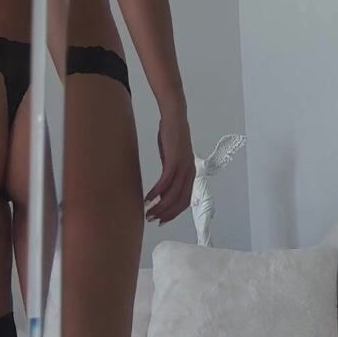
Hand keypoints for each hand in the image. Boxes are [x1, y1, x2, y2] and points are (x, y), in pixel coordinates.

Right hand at [142, 108, 194, 222]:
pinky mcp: (174, 161)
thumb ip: (170, 172)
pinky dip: (156, 192)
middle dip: (166, 213)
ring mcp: (183, 168)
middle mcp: (189, 173)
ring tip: (148, 212)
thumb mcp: (172, 158)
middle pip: (179, 201)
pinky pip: (165, 182)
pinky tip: (147, 198)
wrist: (174, 117)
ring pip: (173, 195)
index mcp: (190, 174)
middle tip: (152, 219)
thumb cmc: (171, 135)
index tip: (162, 220)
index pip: (184, 200)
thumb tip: (163, 188)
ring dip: (160, 206)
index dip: (174, 213)